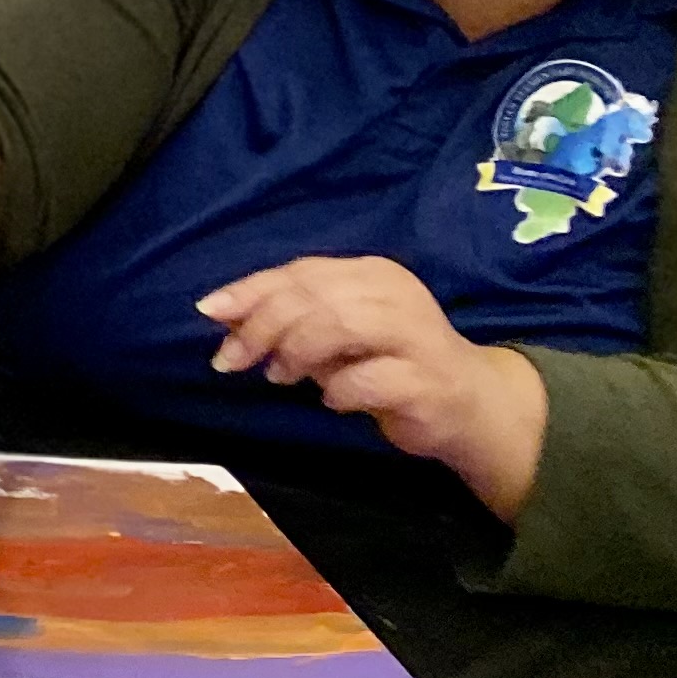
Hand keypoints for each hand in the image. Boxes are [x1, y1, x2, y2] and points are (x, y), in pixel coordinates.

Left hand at [199, 257, 547, 517]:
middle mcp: (397, 294)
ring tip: (281, 376)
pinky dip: (338, 391)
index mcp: (372, 274)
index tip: (208, 311)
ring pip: (340, 325)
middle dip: (262, 326)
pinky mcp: (427, 380)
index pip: (302, 272)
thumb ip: (287, 320)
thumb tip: (219, 312)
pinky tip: (333, 400)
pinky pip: (367, 379)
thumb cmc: (389, 364)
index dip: (251, 290)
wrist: (468, 405)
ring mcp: (416, 336)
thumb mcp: (333, 336)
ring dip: (296, 352)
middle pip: (314, 296)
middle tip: (233, 360)